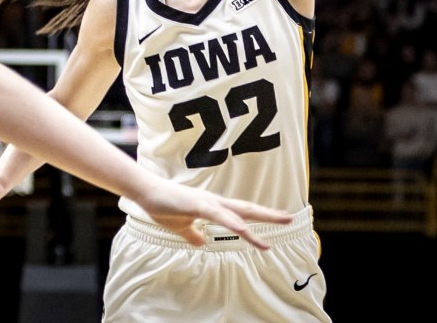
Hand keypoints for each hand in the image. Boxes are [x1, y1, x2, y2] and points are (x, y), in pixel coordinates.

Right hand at [136, 180, 292, 248]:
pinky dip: (231, 221)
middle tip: (290, 218)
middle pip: (248, 209)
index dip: (262, 217)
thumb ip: (194, 235)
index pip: (243, 213)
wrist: (147, 193)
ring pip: (238, 212)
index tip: (279, 221)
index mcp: (214, 208)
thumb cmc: (164, 207)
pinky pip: (218, 215)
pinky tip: (242, 227)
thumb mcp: (182, 227)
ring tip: (275, 226)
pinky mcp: (196, 205)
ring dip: (257, 219)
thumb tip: (202, 243)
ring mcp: (208, 202)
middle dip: (270, 214)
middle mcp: (216, 203)